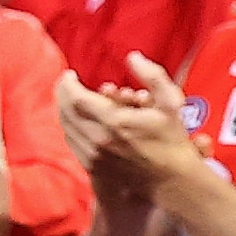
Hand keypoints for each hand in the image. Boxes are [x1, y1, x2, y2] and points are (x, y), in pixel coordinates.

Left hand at [65, 56, 207, 203]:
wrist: (172, 179)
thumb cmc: (172, 139)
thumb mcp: (171, 102)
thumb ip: (152, 75)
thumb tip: (132, 56)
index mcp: (114, 122)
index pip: (75, 98)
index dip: (68, 83)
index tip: (70, 74)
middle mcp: (99, 140)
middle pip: (65, 111)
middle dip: (62, 93)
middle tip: (67, 82)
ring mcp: (94, 156)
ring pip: (66, 127)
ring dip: (64, 110)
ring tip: (70, 98)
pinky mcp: (93, 167)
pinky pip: (72, 143)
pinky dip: (70, 127)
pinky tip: (77, 119)